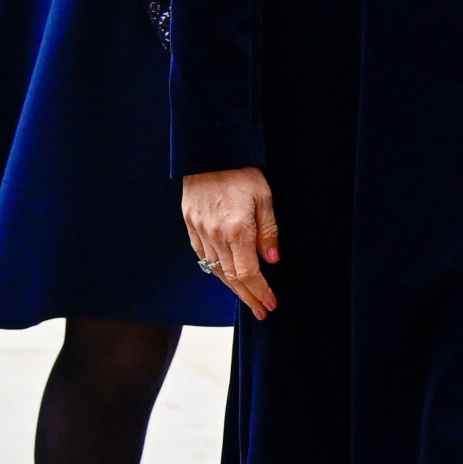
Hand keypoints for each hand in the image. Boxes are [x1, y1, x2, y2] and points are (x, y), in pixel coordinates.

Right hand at [184, 167, 278, 319]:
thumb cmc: (242, 173)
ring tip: (248, 299)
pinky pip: (202, 256)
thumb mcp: (265, 199)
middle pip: (231, 277)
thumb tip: (272, 261)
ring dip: (232, 288)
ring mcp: (200, 231)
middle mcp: (215, 235)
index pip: (247, 273)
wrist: (210, 152)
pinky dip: (215, 270)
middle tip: (261, 311)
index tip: (270, 304)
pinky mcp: (191, 225)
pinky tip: (226, 276)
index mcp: (236, 229)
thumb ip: (268, 232)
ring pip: (215, 270)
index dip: (259, 291)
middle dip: (248, 296)